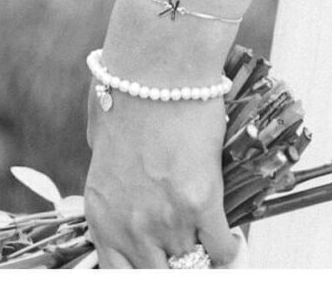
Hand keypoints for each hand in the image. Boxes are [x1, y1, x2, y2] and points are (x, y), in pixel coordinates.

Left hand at [83, 91, 239, 269]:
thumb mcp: (102, 148)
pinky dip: (228, 247)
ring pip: (191, 265)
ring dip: (201, 256)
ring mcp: (165, 219)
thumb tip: (126, 186)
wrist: (156, 67)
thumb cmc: (127, 94)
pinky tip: (229, 238)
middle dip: (175, 265)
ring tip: (210, 243)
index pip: (121, 274)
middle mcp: (130, 226)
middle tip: (188, 254)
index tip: (161, 263)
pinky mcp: (200, 203)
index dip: (146, 270)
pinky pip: (221, 248)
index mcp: (102, 215)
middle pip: (159, 275)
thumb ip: (113, 180)